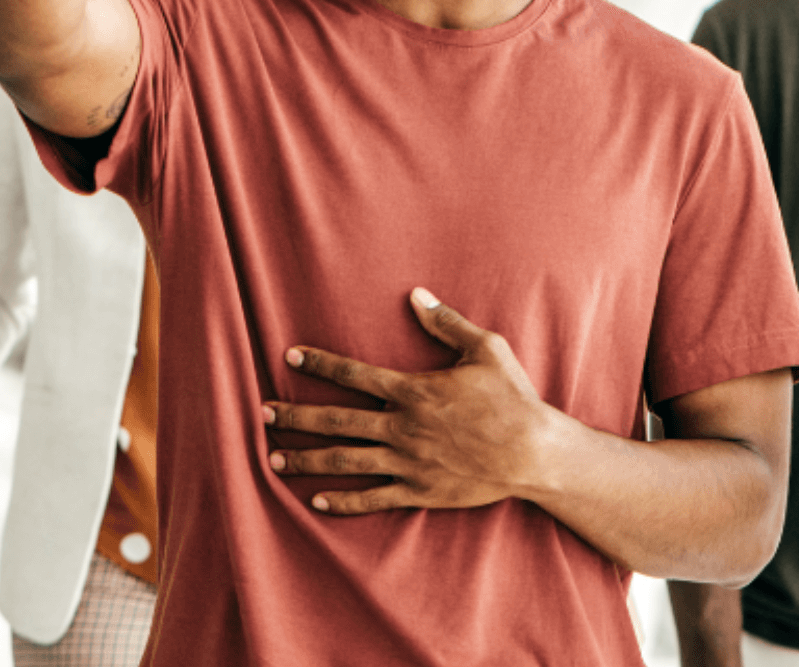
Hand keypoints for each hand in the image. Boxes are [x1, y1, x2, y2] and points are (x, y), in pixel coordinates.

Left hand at [262, 287, 563, 514]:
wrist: (536, 453)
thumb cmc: (513, 399)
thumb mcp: (486, 350)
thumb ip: (447, 323)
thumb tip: (417, 295)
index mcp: (412, 391)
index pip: (354, 374)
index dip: (319, 363)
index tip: (290, 355)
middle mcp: (402, 427)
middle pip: (336, 420)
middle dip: (296, 416)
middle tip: (262, 414)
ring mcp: (408, 462)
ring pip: (345, 461)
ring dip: (307, 460)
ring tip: (275, 459)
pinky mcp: (419, 491)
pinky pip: (373, 498)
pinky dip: (343, 502)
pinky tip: (317, 502)